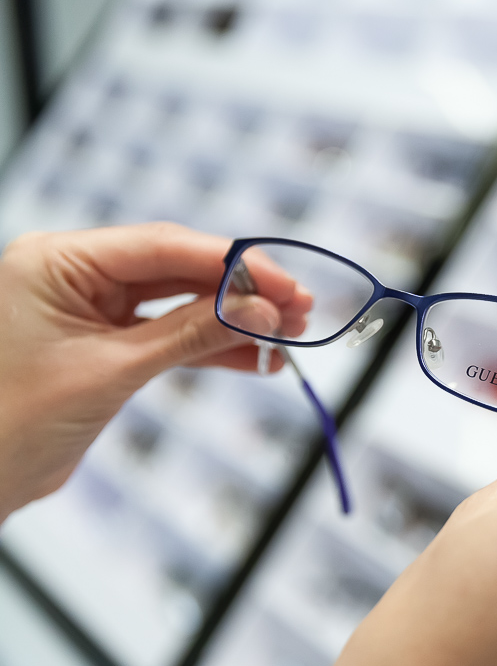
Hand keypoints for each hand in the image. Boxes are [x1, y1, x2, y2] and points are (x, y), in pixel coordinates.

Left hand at [0, 223, 310, 520]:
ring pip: (180, 302)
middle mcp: (74, 273)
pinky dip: (212, 348)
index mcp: (58, 259)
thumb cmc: (13, 420)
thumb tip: (262, 312)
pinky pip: (169, 334)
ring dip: (234, 322)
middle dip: (241, 292)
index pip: (163, 245)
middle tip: (298, 309)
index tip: (285, 284)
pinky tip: (257, 361)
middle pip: (178, 268)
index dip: (232, 263)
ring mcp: (90, 307)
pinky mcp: (105, 343)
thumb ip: (192, 334)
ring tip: (289, 336)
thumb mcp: (113, 370)